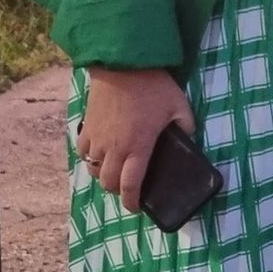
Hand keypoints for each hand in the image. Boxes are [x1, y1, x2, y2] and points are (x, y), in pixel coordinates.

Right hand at [77, 67, 193, 214]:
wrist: (123, 63)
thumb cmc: (154, 86)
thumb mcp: (179, 106)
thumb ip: (186, 126)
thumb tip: (189, 139)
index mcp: (138, 147)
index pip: (130, 186)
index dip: (132, 202)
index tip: (136, 208)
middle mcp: (114, 148)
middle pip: (108, 183)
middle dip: (118, 191)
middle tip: (129, 187)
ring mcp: (97, 138)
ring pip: (94, 169)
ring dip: (104, 174)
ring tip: (116, 169)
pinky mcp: (86, 126)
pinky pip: (84, 151)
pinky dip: (91, 157)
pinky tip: (102, 151)